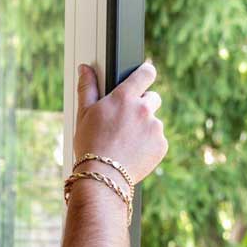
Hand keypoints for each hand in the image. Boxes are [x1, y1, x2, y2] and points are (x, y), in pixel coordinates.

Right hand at [73, 60, 166, 183]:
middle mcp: (143, 109)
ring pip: (153, 122)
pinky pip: (158, 140)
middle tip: (125, 122)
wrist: (103, 177)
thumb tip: (85, 68)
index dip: (146, 73)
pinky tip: (132, 153)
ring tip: (125, 143)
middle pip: (153, 98)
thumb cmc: (89, 144)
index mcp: (125, 97)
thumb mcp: (84, 114)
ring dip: (144, 128)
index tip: (143, 77)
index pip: (146, 73)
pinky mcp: (162, 145)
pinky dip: (148, 145)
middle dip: (143, 106)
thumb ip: (88, 88)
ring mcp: (155, 128)